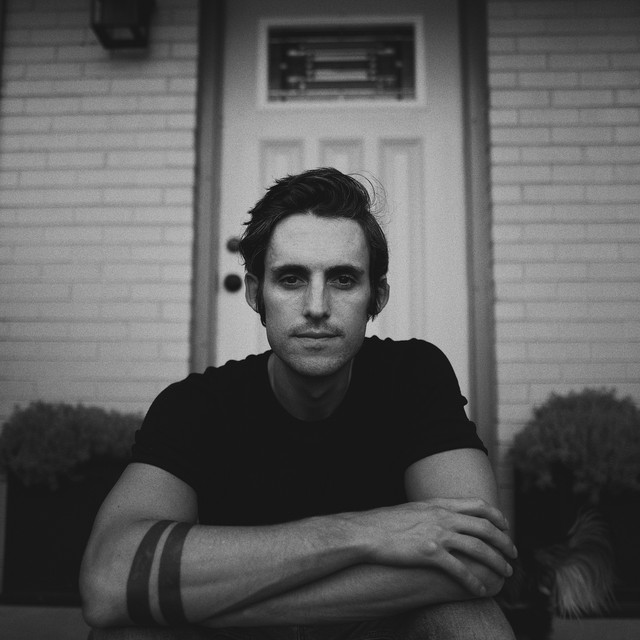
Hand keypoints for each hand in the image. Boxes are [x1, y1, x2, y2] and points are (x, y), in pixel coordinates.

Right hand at [346, 498, 516, 595]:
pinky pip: (459, 569)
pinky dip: (474, 581)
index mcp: (439, 504)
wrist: (367, 532)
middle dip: (504, 541)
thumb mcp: (413, 509)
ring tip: (505, 573)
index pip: (478, 505)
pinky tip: (481, 591)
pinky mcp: (430, 553)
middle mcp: (442, 516)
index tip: (506, 526)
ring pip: (478, 548)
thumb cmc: (386, 522)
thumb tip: (445, 515)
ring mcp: (437, 534)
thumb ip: (432, 511)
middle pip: (484, 527)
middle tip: (513, 554)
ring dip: (496, 561)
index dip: (497, 516)